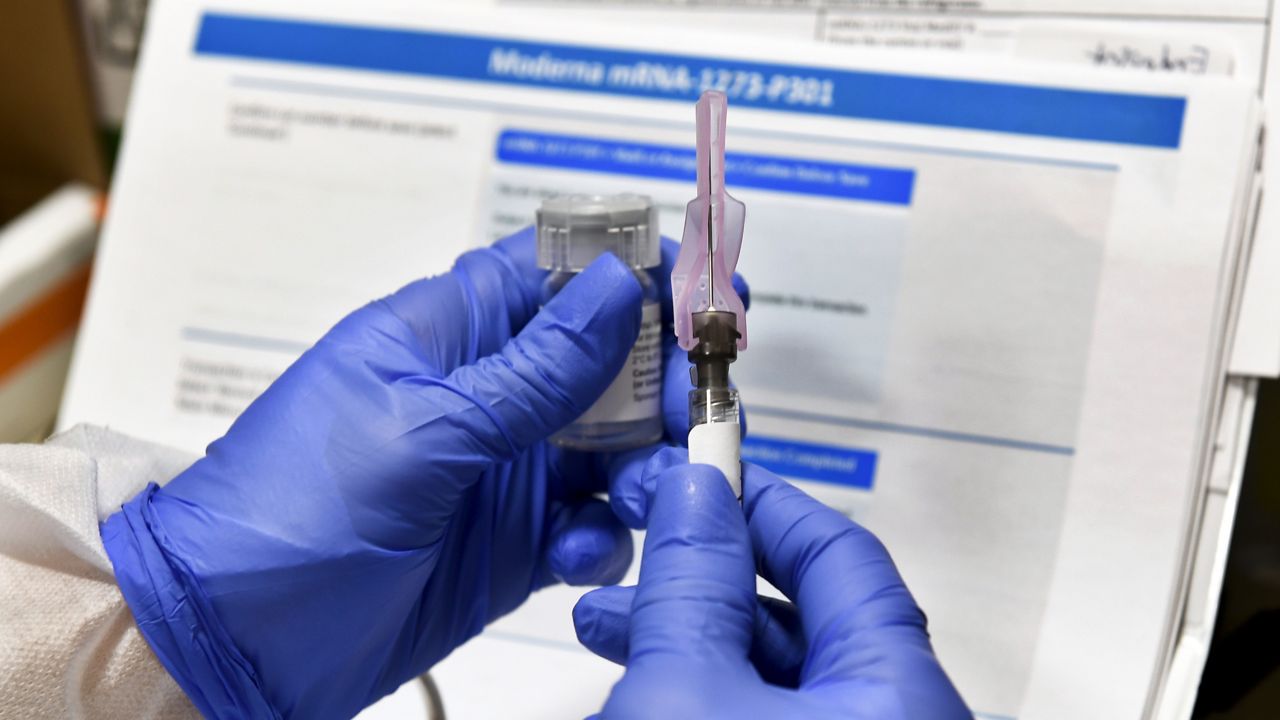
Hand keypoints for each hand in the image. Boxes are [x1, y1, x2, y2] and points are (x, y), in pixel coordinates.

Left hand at [99, 228, 734, 719]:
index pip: (556, 270)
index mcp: (446, 335)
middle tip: (694, 409)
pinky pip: (591, 527)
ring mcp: (502, 470)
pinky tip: (572, 557)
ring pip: (614, 448)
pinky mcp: (513, 543)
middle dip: (661, 382)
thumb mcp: (421, 428)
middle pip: (607, 362)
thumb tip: (619, 285)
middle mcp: (484, 395)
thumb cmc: (288, 510)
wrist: (236, 639)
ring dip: (645, 467)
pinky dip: (601, 540)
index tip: (706, 288)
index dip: (636, 270)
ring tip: (641, 494)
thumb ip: (532, 370)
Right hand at [573, 449, 970, 718]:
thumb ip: (691, 586)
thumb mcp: (682, 694)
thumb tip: (695, 494)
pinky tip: (631, 680)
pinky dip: (698, 690)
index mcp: (898, 695)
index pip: (842, 555)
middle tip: (641, 539)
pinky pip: (758, 715)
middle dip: (704, 574)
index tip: (700, 472)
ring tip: (603, 619)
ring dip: (686, 635)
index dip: (762, 502)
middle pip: (804, 614)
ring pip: (772, 674)